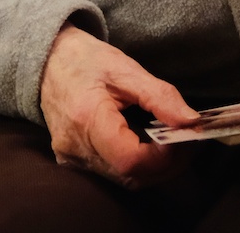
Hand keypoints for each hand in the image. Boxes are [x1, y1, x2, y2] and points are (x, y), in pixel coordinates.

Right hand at [38, 24, 199, 187]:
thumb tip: (192, 122)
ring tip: (169, 142)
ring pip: (124, 180)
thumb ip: (160, 96)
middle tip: (185, 141)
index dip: (164, 157)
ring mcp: (71, 157)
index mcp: (86, 118)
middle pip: (131, 176)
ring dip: (153, 167)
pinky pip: (111, 173)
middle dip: (166, 164)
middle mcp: (75, 146)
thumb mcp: (125, 69)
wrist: (46, 60)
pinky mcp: (71, 161)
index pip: (131, 160)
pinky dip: (135, 165)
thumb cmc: (84, 60)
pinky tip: (144, 146)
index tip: (183, 137)